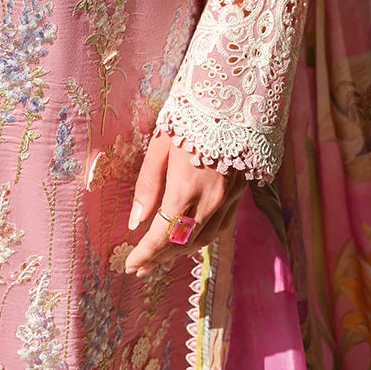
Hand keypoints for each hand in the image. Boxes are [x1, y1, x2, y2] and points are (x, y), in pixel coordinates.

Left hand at [123, 129, 247, 276]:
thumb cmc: (189, 118)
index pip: (163, 236)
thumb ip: (147, 186)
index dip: (146, 254)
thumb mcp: (159, 147)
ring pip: (204, 239)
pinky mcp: (240, 194)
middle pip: (183, 243)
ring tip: (160, 257)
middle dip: (160, 258)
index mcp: (185, 190)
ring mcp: (229, 200)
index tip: (130, 265)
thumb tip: (135, 221)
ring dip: (180, 251)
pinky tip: (189, 238)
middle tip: (140, 267)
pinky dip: (202, 238)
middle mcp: (210, 202)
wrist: (232, 102)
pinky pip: (220, 227)